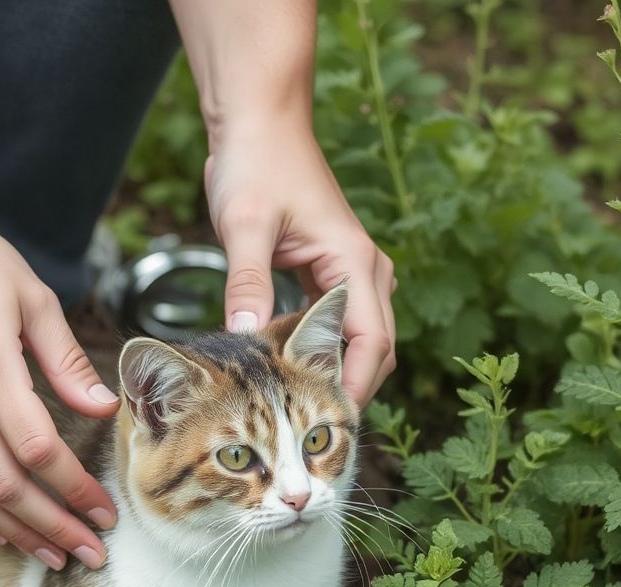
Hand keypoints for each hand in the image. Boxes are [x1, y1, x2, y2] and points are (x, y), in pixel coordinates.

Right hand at [0, 195, 118, 570]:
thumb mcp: (33, 297)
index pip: (38, 449)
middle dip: (52, 525)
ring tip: (50, 554)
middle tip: (89, 552)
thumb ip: (68, 360)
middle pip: (4, 485)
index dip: (74, 489)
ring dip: (11, 531)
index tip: (104, 512)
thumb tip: (106, 410)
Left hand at [207, 127, 395, 402]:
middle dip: (351, 391)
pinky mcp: (336, 272)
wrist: (262, 121)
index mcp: (355, 262)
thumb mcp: (244, 224)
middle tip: (315, 432)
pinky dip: (327, 353)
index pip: (371, 344)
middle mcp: (367, 270)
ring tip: (306, 413)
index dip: (353, 388)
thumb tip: (244, 338)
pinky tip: (295, 375)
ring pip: (363, 341)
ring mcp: (355, 272)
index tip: (328, 425)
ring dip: (341, 374)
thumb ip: (247, 281)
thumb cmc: (257, 162)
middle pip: (377, 351)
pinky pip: (343, 326)